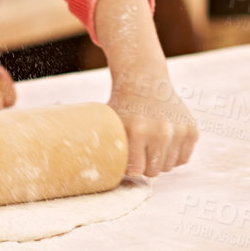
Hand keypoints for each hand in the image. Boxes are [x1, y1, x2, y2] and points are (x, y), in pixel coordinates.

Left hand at [92, 0, 198, 176]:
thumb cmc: (120, 102)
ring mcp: (178, 131)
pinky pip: (184, 157)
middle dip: (145, 167)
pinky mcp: (192, 130)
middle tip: (137, 157)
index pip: (136, 171)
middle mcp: (161, 131)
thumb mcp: (105, 119)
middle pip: (154, 172)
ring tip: (149, 147)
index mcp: (137, 130)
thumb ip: (94, 139)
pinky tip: (163, 142)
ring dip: (160, 161)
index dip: (129, 170)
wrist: (144, 78)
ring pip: (170, 166)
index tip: (125, 165)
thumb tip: (59, 158)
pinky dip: (174, 154)